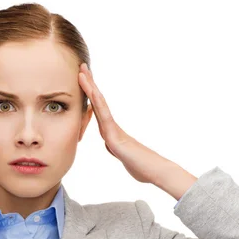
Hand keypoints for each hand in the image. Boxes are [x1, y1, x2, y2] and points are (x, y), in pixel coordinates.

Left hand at [78, 62, 168, 184]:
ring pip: (100, 106)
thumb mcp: (122, 155)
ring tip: (83, 73)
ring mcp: (114, 130)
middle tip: (82, 66)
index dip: (90, 94)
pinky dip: (98, 104)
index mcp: (111, 131)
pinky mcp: (115, 138)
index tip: (84, 79)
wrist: (156, 172)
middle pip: (98, 102)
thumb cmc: (141, 165)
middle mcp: (112, 127)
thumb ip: (116, 148)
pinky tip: (92, 94)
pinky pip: (104, 118)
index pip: (98, 110)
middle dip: (90, 84)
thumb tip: (111, 144)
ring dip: (91, 89)